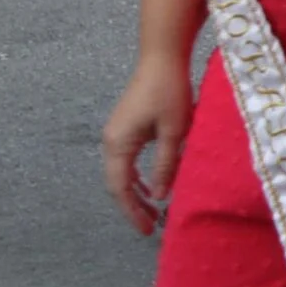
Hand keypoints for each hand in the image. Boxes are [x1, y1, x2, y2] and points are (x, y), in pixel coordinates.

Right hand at [100, 55, 193, 236]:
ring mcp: (118, 132)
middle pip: (118, 182)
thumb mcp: (174, 130)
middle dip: (133, 205)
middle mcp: (111, 140)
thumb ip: (166, 163)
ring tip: (151, 211)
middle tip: (151, 226)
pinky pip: (128, 158)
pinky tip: (149, 184)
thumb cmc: (170, 91)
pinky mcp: (128, 125)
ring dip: (135, 190)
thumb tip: (159, 195)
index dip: (132, 211)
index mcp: (117, 144)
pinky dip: (137, 174)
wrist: (163, 56)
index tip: (147, 229)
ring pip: (122, 171)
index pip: (120, 188)